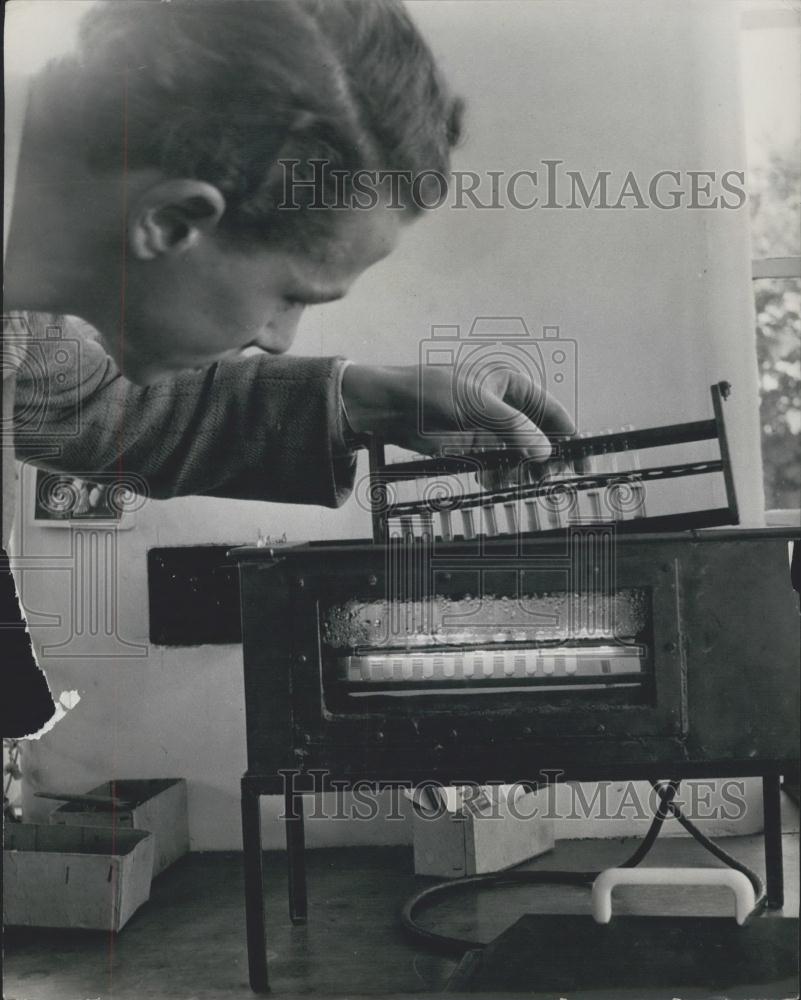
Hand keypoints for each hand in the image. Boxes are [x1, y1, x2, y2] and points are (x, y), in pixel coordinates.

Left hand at [341, 363, 576, 464]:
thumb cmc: (431, 392)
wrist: (390, 407)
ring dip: (520, 470)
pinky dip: (498, 473)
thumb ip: (514, 427)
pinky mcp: (472, 444)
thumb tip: (545, 450)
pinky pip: (496, 463)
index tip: (580, 462)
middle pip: (539, 436)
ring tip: (515, 482)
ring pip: (518, 453)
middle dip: (544, 459)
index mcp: (512, 384)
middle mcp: (504, 405)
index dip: (569, 436)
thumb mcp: (478, 406)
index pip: (552, 412)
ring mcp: (488, 426)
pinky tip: (491, 480)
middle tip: (546, 481)